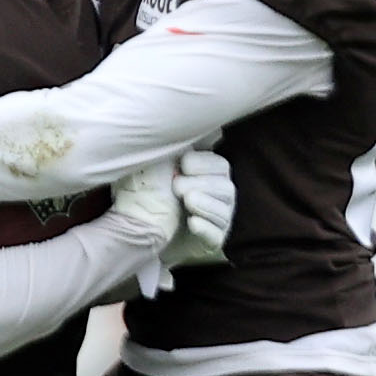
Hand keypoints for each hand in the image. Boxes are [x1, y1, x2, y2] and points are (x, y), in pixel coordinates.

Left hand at [163, 145, 233, 267]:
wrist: (151, 234)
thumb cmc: (159, 196)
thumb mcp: (162, 173)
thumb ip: (170, 157)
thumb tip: (169, 132)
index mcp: (214, 177)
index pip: (220, 166)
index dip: (203, 164)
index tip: (181, 164)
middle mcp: (222, 199)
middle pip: (225, 188)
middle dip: (201, 184)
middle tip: (177, 185)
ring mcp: (220, 222)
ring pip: (223, 212)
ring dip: (205, 205)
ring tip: (187, 200)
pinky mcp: (212, 243)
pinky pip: (215, 236)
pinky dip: (205, 229)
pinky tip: (192, 222)